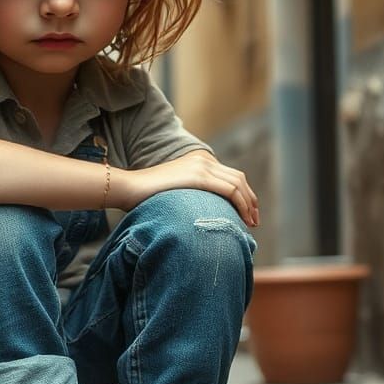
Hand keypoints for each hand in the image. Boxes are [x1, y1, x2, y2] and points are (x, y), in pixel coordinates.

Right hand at [118, 151, 259, 226]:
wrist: (129, 188)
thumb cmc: (145, 196)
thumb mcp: (174, 192)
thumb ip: (189, 195)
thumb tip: (199, 214)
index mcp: (198, 161)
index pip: (230, 175)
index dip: (244, 195)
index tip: (247, 214)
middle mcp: (203, 160)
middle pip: (239, 178)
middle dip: (251, 200)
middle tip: (254, 220)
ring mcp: (201, 166)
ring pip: (238, 184)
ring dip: (249, 204)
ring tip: (251, 223)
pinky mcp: (198, 176)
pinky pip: (230, 189)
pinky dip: (242, 204)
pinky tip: (243, 218)